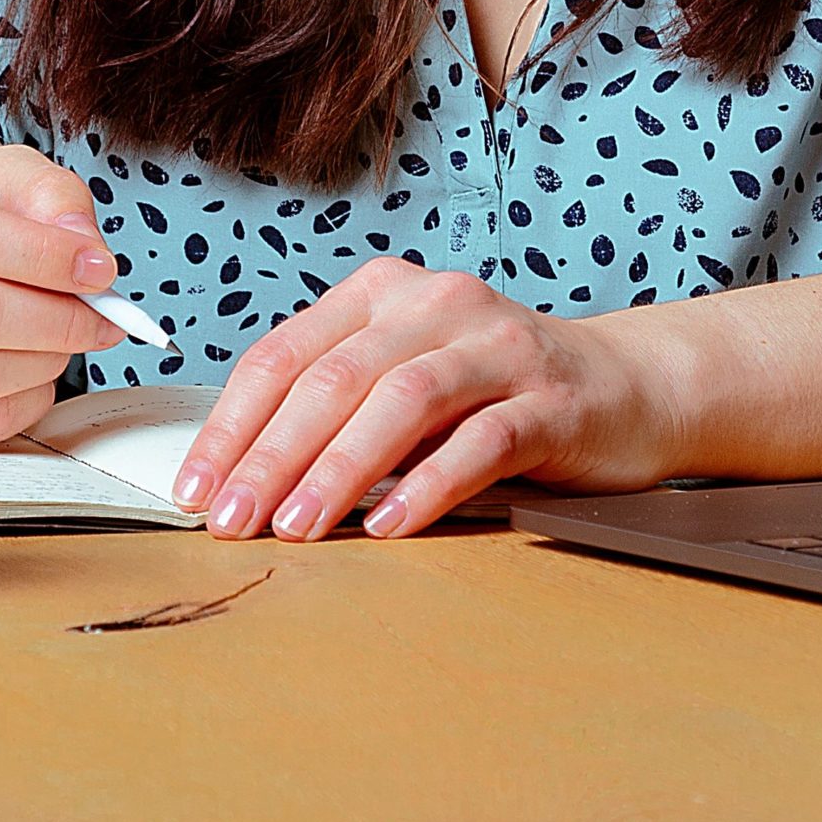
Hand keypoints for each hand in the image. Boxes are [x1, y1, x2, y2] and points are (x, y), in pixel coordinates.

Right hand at [0, 144, 129, 448]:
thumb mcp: (6, 174)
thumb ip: (47, 192)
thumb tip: (79, 241)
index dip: (35, 252)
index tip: (94, 267)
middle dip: (55, 314)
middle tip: (101, 310)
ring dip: (45, 356)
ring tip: (66, 330)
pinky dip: (27, 396)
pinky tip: (35, 360)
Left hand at [171, 256, 686, 539]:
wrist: (626, 385)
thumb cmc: (495, 393)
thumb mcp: (406, 379)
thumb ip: (338, 406)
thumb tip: (238, 479)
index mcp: (386, 293)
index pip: (287, 352)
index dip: (234, 423)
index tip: (196, 488)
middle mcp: (439, 304)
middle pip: (336, 377)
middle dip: (273, 454)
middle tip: (232, 520)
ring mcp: (499, 346)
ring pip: (402, 400)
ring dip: (340, 468)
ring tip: (299, 527)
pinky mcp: (551, 399)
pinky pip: (481, 440)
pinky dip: (428, 484)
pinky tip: (389, 525)